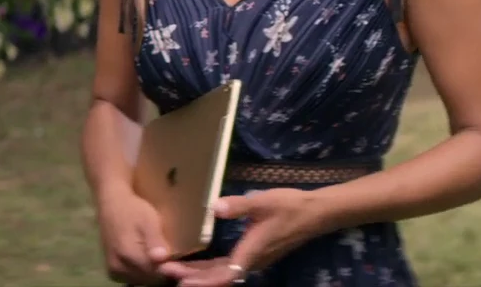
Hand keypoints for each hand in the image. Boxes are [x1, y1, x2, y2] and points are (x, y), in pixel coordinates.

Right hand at [97, 190, 201, 284]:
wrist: (111, 203)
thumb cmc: (132, 209)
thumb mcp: (148, 219)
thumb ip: (155, 240)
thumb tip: (162, 258)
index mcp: (128, 254)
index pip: (157, 272)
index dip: (172, 270)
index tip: (185, 267)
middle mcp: (119, 266)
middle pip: (151, 279)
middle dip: (165, 272)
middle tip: (177, 263)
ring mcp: (114, 270)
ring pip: (143, 280)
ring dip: (155, 274)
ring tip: (166, 263)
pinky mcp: (112, 270)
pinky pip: (134, 279)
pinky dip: (144, 274)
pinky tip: (151, 263)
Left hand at [170, 190, 327, 285]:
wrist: (316, 214)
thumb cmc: (290, 206)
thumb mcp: (264, 201)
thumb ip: (239, 206)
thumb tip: (214, 208)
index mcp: (252, 252)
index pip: (225, 275)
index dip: (202, 280)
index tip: (180, 278)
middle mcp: (251, 262)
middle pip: (218, 277)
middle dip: (192, 276)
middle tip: (164, 270)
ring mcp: (253, 260)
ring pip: (221, 274)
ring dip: (199, 274)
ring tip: (173, 270)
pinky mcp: (253, 255)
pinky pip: (227, 267)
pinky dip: (209, 268)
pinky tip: (195, 264)